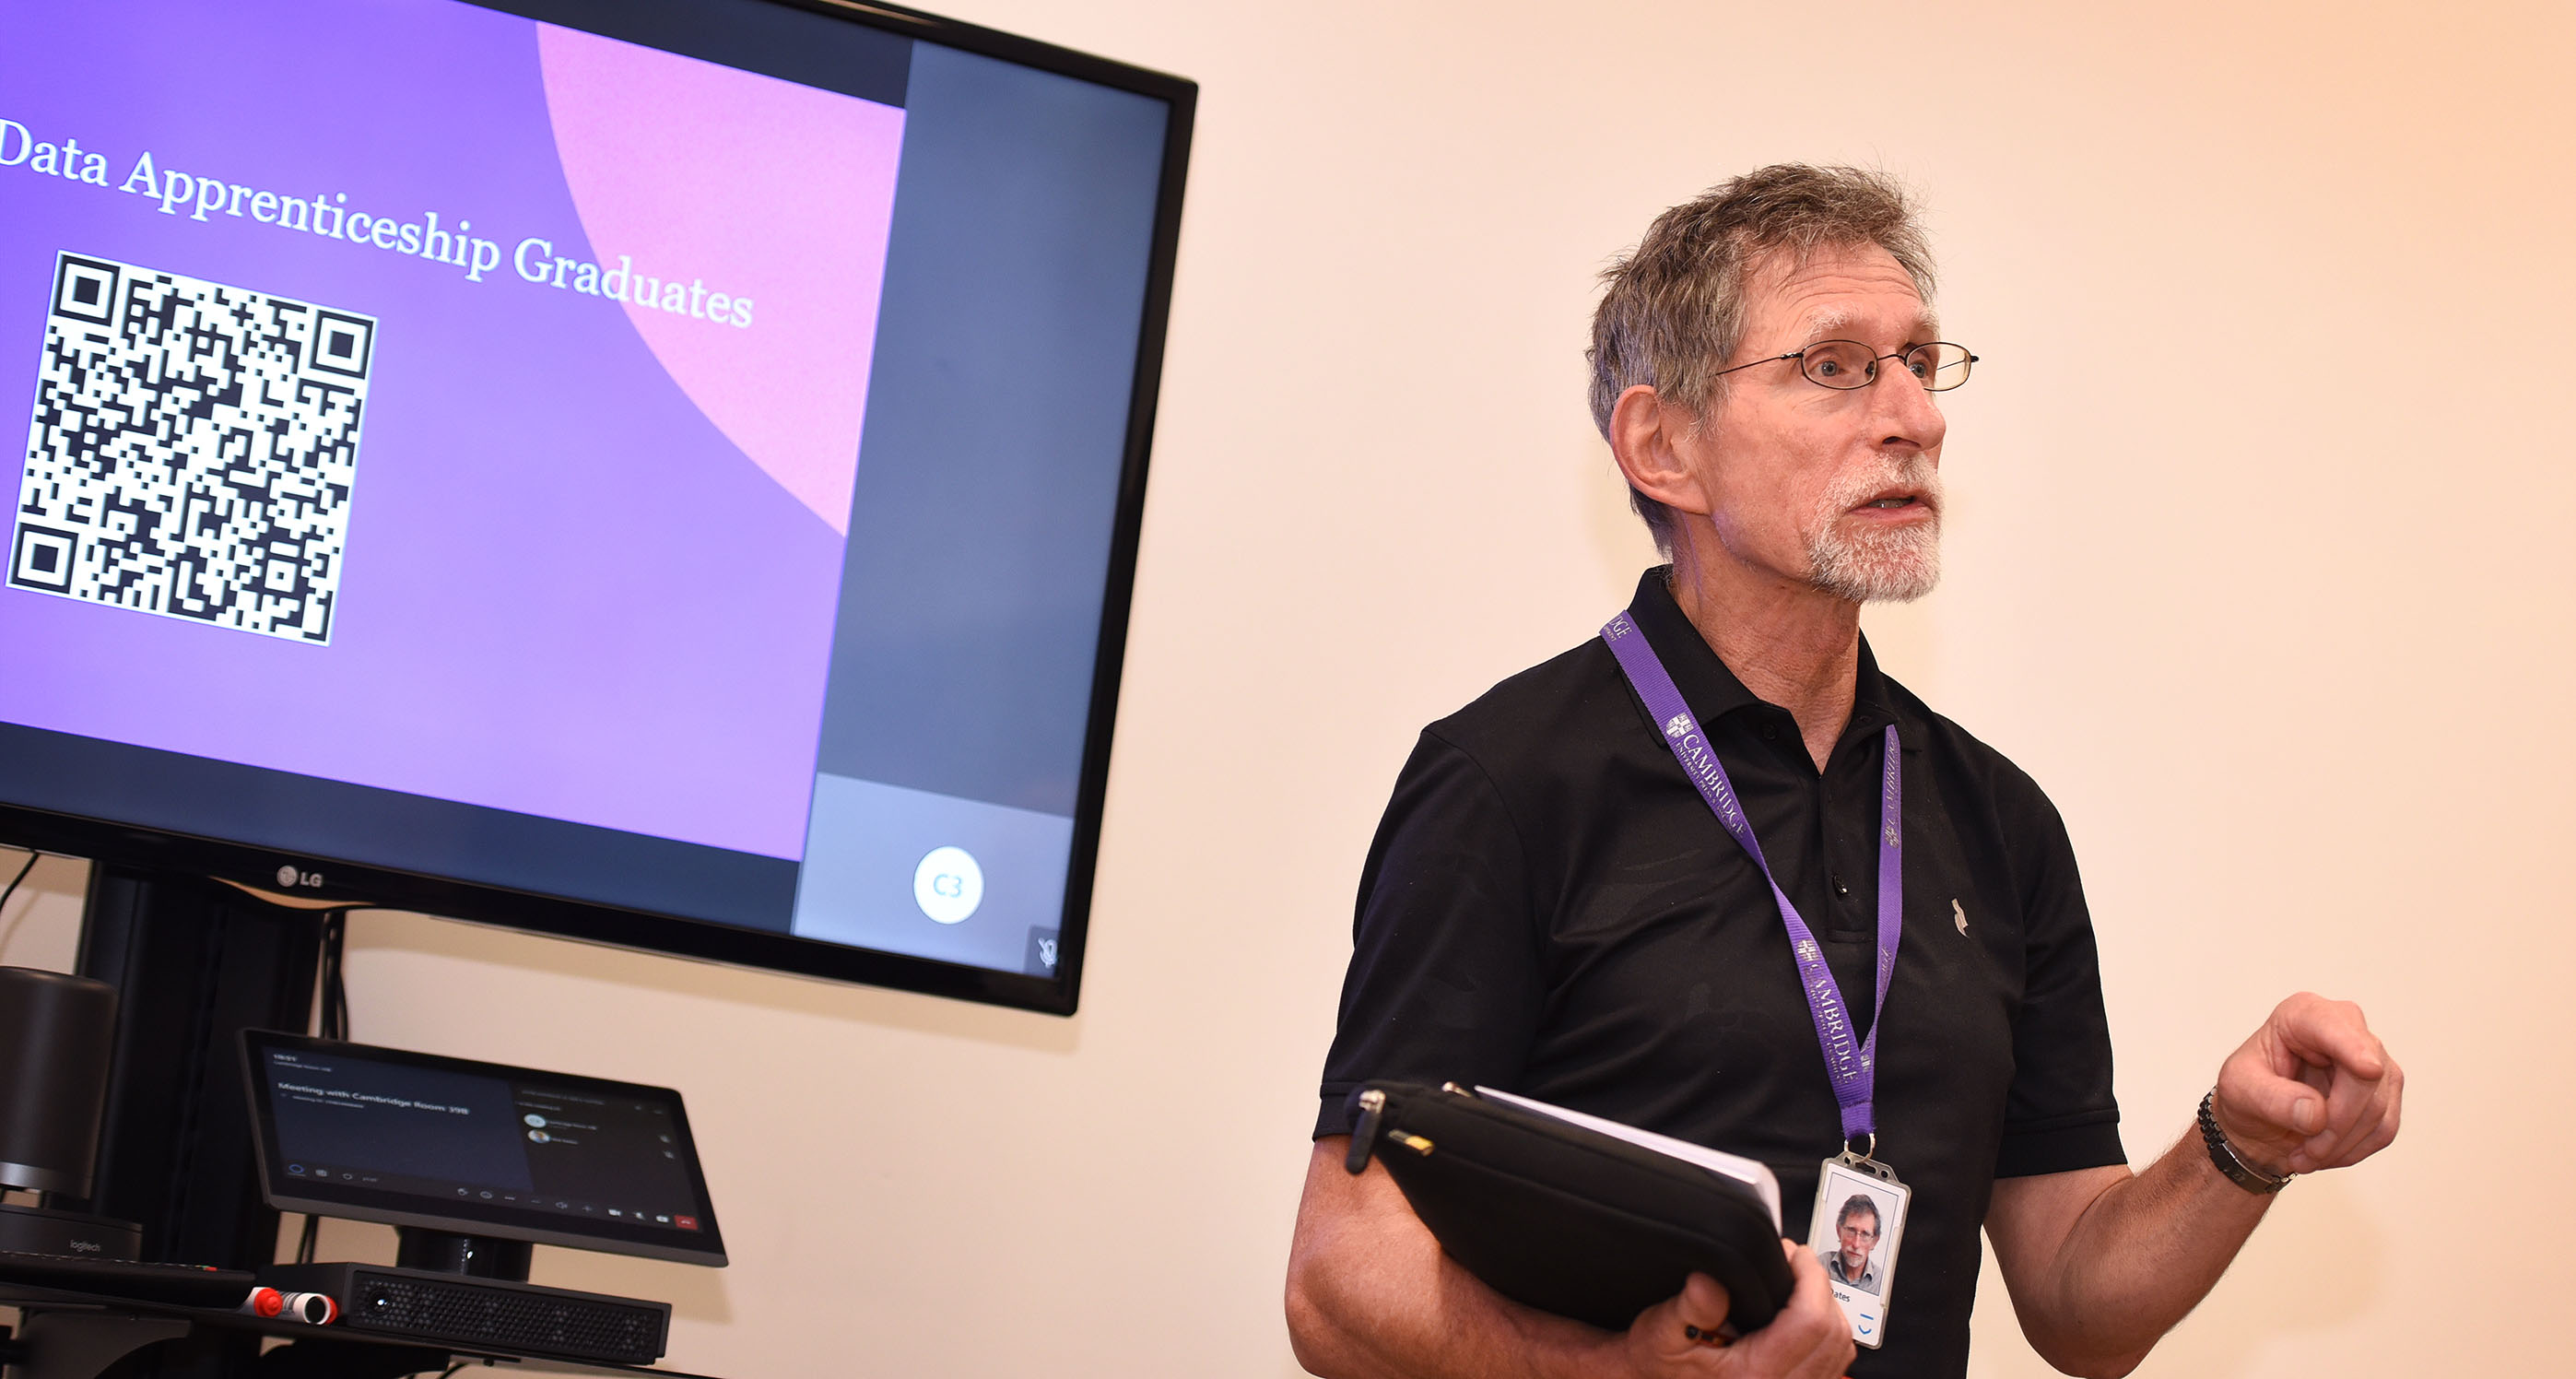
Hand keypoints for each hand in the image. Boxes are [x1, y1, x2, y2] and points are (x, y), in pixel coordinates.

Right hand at [1618, 1240, 1853, 1377]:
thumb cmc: (1662, 1362)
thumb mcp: (1662, 1331)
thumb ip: (1689, 1306)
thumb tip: (1710, 1281)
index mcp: (1753, 1375)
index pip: (1809, 1323)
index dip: (1809, 1278)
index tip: (1792, 1255)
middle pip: (1833, 1333)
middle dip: (1820, 1287)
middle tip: (1793, 1263)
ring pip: (1840, 1347)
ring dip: (1828, 1308)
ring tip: (1799, 1285)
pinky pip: (1834, 1359)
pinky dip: (1828, 1330)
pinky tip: (1804, 1312)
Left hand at [2211, 991, 2402, 1177]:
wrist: (2257, 1121)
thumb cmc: (2246, 1092)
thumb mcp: (2238, 1090)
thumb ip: (2270, 1098)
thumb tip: (2315, 1113)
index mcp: (2302, 1014)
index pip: (2337, 1026)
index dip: (2354, 1049)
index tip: (2368, 1070)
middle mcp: (2345, 1030)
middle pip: (2365, 1077)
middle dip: (2336, 1125)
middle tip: (2306, 1153)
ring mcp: (2374, 1060)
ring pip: (2378, 1109)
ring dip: (2341, 1144)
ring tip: (2306, 1155)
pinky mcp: (2385, 1091)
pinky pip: (2384, 1128)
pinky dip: (2354, 1150)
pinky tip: (2325, 1152)